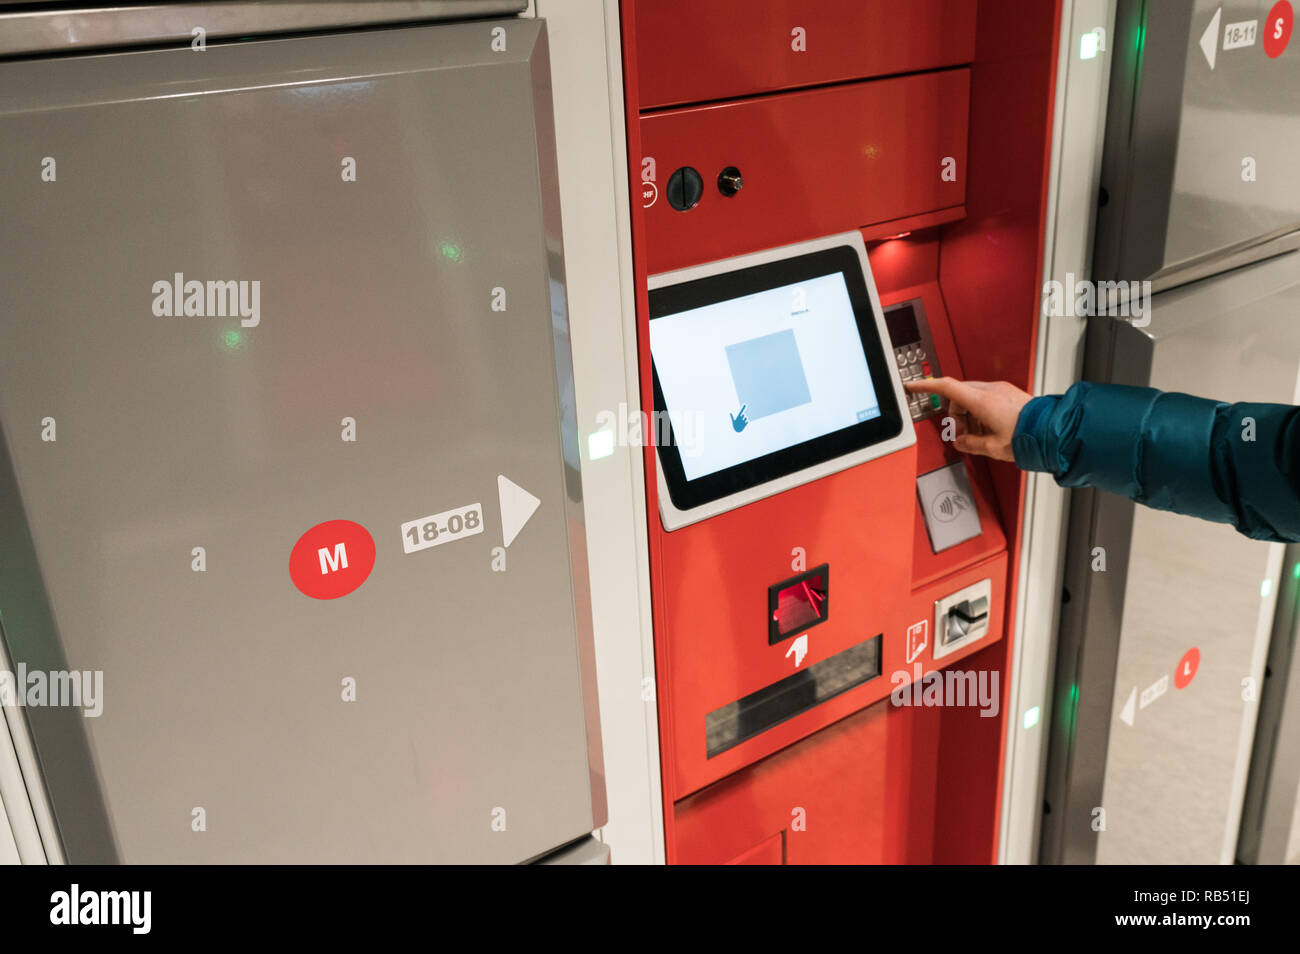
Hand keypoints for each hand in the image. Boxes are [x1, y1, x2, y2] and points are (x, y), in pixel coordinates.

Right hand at [903, 377, 1031, 462]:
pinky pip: (987, 399)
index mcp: (981, 401)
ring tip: (979, 435)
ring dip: (969, 415)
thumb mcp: (992, 448)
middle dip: (955, 415)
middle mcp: (991, 391)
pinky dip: (981, 412)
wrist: (1052, 432)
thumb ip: (970, 444)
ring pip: (972, 398)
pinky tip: (989, 429)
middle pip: (959, 396)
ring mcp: (1001, 390)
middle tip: (962, 434)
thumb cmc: (1028, 437)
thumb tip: (962, 442)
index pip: (946, 387)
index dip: (926, 386)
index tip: (913, 386)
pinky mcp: (1010, 394)